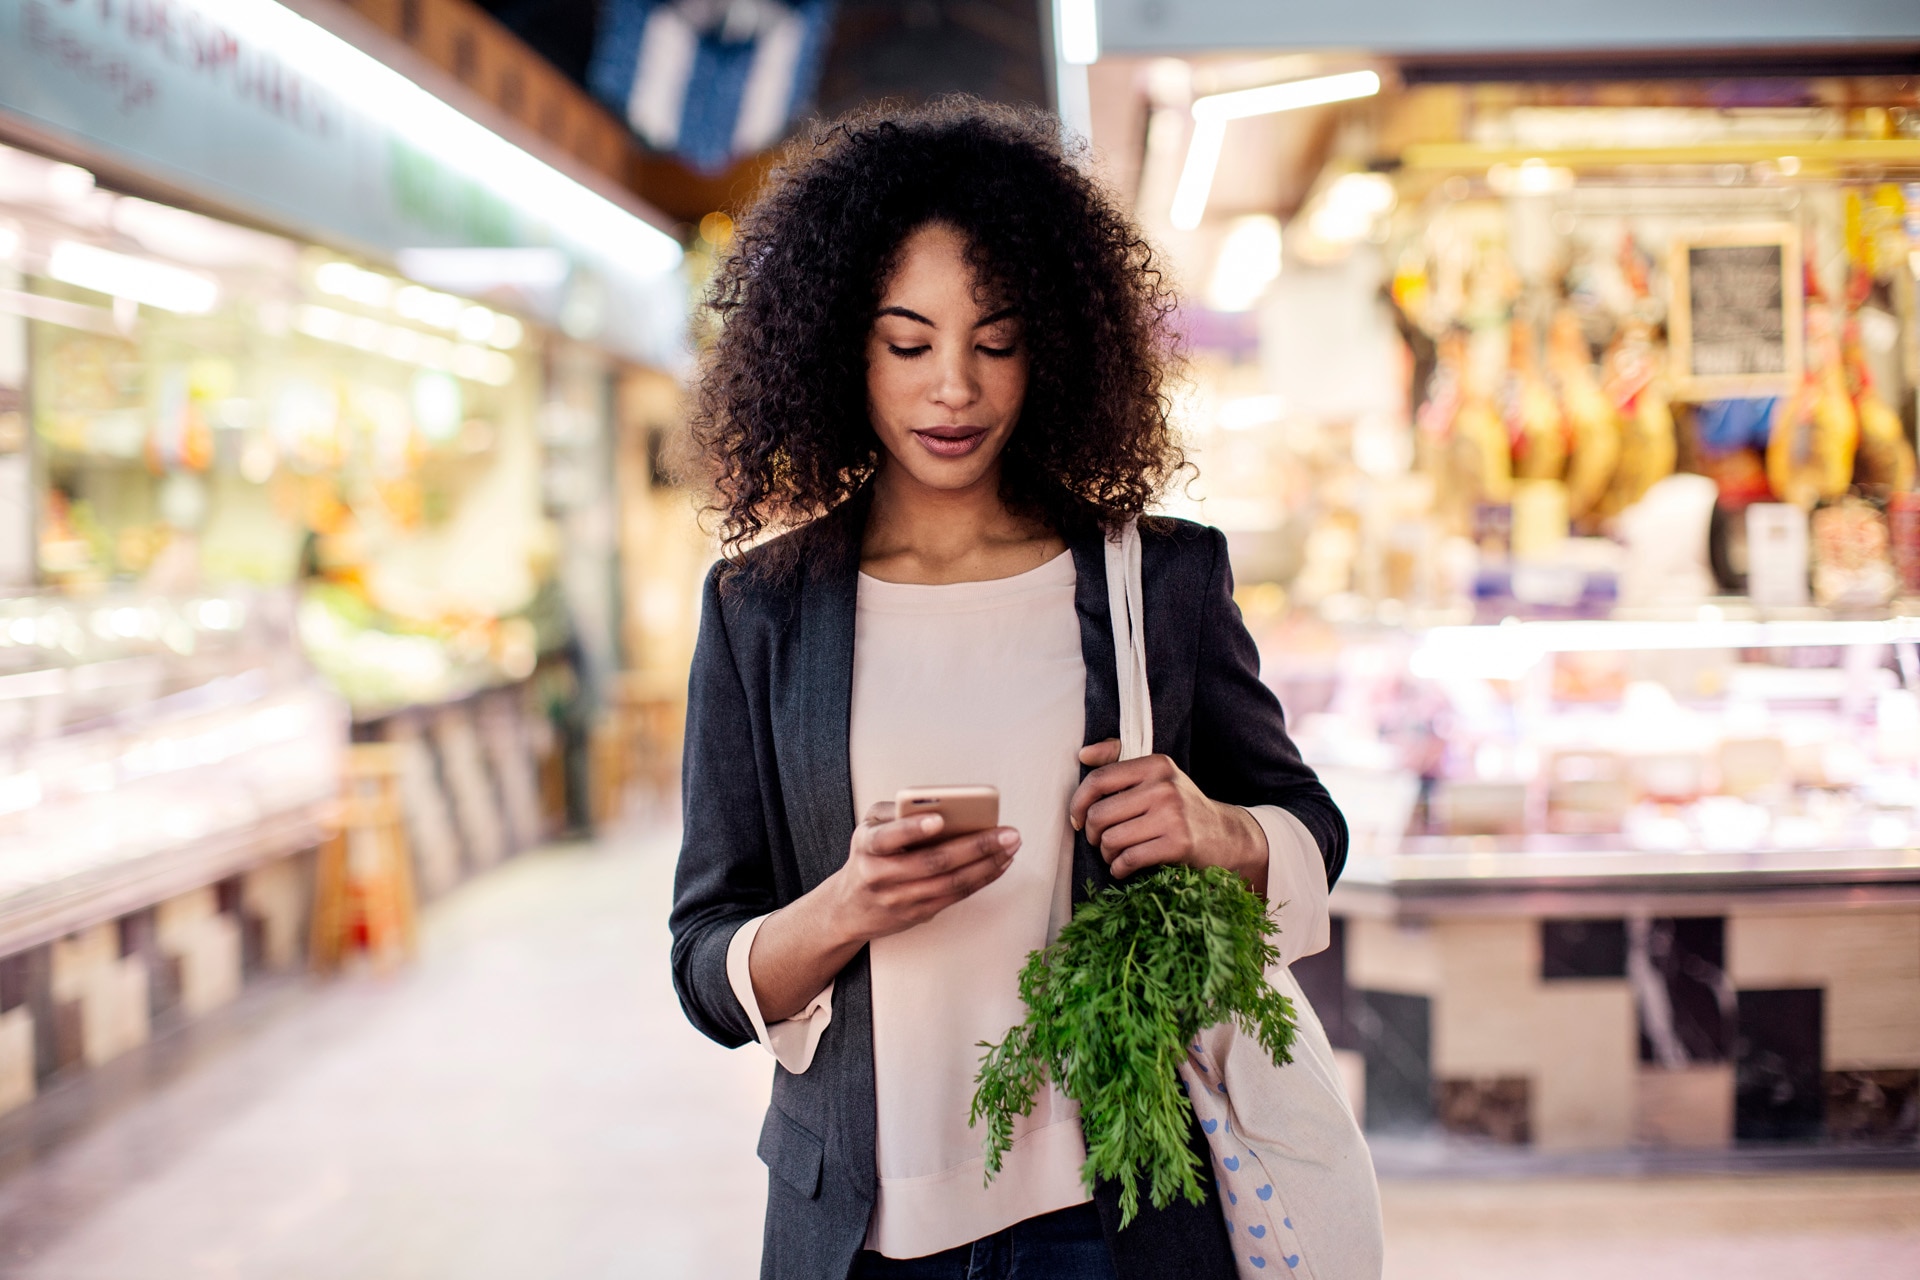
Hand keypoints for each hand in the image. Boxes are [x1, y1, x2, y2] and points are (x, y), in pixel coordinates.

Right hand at [825, 802, 1021, 944]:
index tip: (938, 819)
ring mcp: (901, 899)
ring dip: (987, 864)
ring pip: (952, 882)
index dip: (912, 829)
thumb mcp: (868, 828)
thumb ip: (895, 812)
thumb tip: (940, 805)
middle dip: (976, 846)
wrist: (849, 909)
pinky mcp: (919, 914)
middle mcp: (882, 875)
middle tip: (1007, 833)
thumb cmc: (868, 857)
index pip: (887, 837)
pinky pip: (956, 895)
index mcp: (868, 846)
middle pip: (934, 862)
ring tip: (1011, 846)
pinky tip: (999, 863)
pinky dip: (982, 879)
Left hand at [1068, 739, 1267, 894]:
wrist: (1224, 836)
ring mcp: (1173, 816)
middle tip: (1100, 840)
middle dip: (1092, 834)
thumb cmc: (1180, 807)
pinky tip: (1123, 868)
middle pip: (1100, 814)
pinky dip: (1119, 868)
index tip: (1077, 818)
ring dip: (1106, 854)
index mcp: (1155, 765)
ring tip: (1115, 854)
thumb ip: (1119, 761)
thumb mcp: (1157, 776)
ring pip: (1111, 839)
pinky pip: (1129, 859)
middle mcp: (1164, 787)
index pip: (1099, 780)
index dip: (1078, 803)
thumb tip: (1083, 754)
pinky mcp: (1178, 844)